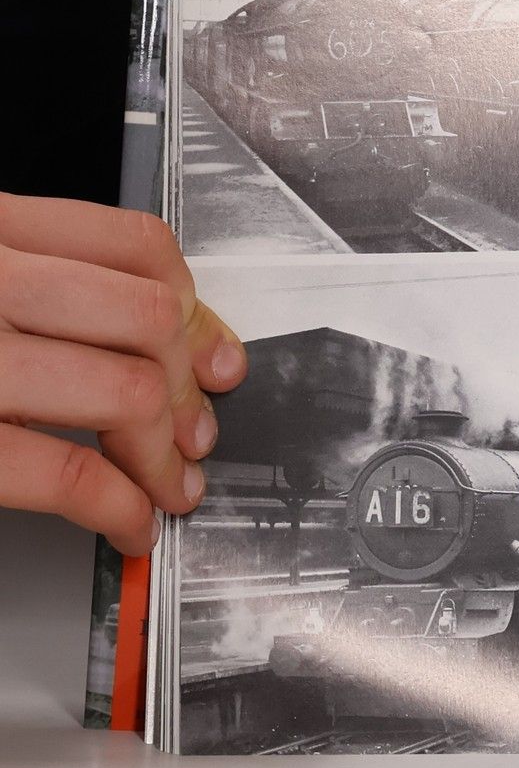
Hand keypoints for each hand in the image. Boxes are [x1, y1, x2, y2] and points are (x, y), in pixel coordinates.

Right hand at [0, 194, 246, 554]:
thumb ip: (53, 288)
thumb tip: (181, 337)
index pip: (134, 245)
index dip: (194, 308)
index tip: (215, 356)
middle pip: (146, 319)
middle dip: (187, 390)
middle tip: (197, 436)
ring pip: (125, 391)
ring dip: (164, 457)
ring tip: (168, 486)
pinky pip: (67, 470)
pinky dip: (117, 506)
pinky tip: (125, 522)